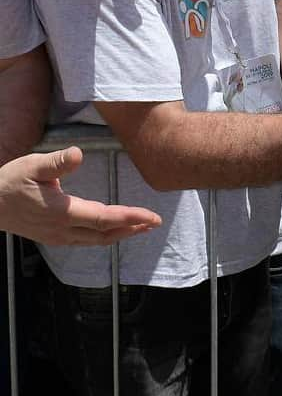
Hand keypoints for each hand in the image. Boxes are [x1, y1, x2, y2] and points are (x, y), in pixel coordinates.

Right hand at [0, 147, 161, 245]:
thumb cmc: (9, 182)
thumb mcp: (32, 165)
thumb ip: (57, 162)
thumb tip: (78, 154)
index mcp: (62, 212)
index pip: (104, 218)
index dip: (130, 218)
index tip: (152, 217)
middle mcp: (62, 229)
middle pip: (105, 234)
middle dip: (132, 228)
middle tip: (154, 222)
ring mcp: (57, 236)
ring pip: (96, 240)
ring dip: (120, 234)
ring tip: (141, 226)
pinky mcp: (53, 237)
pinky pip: (85, 241)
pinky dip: (104, 236)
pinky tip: (112, 230)